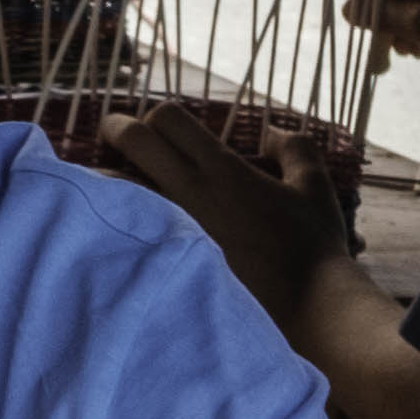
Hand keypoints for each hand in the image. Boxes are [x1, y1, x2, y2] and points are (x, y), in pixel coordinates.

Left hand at [103, 100, 354, 316]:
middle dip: (116, 129)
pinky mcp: (161, 256)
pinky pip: (121, 226)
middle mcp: (188, 191)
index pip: (168, 120)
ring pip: (113, 185)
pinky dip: (111, 215)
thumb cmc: (311, 244)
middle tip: (112, 131)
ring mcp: (169, 225)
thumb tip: (272, 134)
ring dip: (105, 175)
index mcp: (222, 169)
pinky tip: (112, 219)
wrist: (304, 304)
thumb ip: (295, 150)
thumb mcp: (314, 187)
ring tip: (106, 178)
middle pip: (134, 141)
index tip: (155, 125)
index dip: (158, 115)